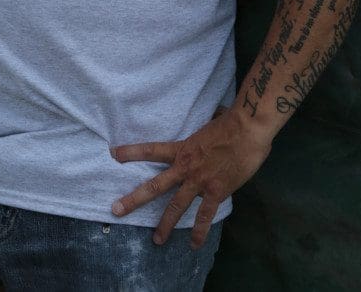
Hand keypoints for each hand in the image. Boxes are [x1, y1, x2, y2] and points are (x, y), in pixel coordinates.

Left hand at [110, 108, 271, 248]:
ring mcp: (199, 180)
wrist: (247, 129)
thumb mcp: (208, 123)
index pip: (151, 150)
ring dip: (165, 224)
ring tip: (156, 240)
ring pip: (176, 205)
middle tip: (116, 210)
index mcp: (182, 148)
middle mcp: (185, 166)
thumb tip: (213, 116)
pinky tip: (194, 244)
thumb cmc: (230, 122)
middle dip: (134, 199)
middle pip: (155, 185)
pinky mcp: (216, 191)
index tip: (113, 154)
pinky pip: (205, 215)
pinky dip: (200, 231)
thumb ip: (203, 130)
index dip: (131, 152)